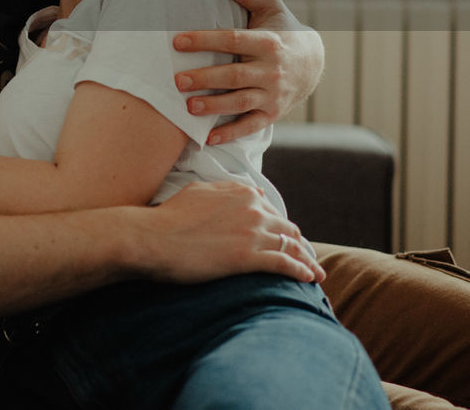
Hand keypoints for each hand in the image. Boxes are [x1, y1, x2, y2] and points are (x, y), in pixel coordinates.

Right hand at [137, 181, 323, 283]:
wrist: (153, 237)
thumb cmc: (169, 217)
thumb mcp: (199, 191)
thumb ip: (227, 190)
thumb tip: (251, 191)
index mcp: (242, 193)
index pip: (272, 210)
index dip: (281, 227)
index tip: (286, 239)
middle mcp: (252, 209)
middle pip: (287, 229)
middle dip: (299, 244)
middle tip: (307, 258)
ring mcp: (252, 233)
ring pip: (291, 247)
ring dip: (307, 260)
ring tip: (316, 273)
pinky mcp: (248, 257)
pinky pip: (285, 264)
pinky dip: (301, 271)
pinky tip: (308, 279)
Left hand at [172, 0, 323, 143]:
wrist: (313, 61)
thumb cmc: (281, 28)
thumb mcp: (269, 6)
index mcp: (269, 42)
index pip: (233, 40)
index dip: (205, 40)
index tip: (177, 42)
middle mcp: (272, 70)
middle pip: (235, 76)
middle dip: (205, 78)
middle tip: (177, 80)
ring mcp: (274, 94)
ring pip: (241, 102)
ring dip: (214, 107)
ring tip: (189, 107)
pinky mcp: (273, 113)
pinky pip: (250, 125)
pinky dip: (230, 134)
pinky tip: (208, 138)